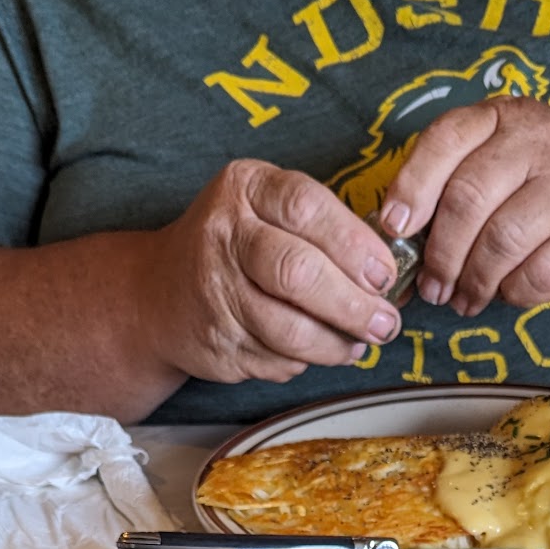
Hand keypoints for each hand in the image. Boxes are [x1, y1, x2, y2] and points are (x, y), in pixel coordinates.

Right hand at [141, 159, 401, 384]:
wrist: (159, 292)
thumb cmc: (239, 246)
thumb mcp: (269, 209)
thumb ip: (324, 228)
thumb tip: (390, 275)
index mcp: (245, 187)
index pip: (307, 208)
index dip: (355, 246)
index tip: (385, 275)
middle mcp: (223, 233)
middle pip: (298, 273)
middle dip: (352, 305)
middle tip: (384, 322)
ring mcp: (214, 290)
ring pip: (289, 329)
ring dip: (336, 344)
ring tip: (358, 343)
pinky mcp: (216, 340)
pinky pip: (276, 359)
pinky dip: (305, 360)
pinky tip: (314, 350)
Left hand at [377, 99, 549, 316]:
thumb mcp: (507, 159)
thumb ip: (455, 185)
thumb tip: (395, 241)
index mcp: (504, 119)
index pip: (446, 139)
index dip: (412, 187)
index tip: (395, 228)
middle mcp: (539, 142)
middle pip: (468, 199)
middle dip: (440, 254)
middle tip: (433, 287)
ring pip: (502, 240)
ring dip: (474, 281)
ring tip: (466, 300)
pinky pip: (541, 273)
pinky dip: (517, 293)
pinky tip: (512, 293)